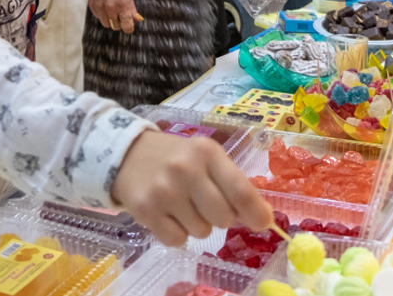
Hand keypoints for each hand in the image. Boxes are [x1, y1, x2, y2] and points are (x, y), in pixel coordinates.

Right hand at [88, 0, 141, 33]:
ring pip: (106, 24)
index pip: (127, 27)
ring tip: (112, 9)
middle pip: (116, 27)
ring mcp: (100, 7)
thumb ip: (132, 10)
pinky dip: (102, 13)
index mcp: (123, 5)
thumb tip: (137, 20)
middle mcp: (111, 8)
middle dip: (119, 22)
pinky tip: (104, 4)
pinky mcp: (93, 6)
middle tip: (120, 13)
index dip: (129, 27)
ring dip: (110, 19)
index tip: (129, 25)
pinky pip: (98, 16)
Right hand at [111, 131, 273, 245]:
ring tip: (182, 204)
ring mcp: (164, 191)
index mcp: (206, 152)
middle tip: (207, 204)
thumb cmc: (176, 157)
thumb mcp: (205, 157)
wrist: (128, 154)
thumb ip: (232, 183)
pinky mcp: (146, 210)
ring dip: (197, 225)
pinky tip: (168, 214)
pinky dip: (177, 234)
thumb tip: (262, 217)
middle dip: (222, 218)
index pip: (240, 190)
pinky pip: (177, 240)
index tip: (264, 223)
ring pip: (202, 232)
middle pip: (223, 218)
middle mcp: (185, 170)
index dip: (256, 212)